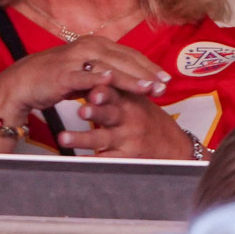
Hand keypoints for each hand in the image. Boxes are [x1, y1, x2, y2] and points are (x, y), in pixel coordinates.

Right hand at [0, 35, 169, 123]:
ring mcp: (76, 59)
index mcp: (96, 44)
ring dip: (131, 78)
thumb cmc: (57, 78)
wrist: (24, 82)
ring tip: (149, 87)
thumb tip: (133, 78)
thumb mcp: (87, 71)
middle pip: (124, 60)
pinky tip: (113, 81)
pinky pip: (85, 76)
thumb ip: (108, 72)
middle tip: (164, 85)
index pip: (130, 54)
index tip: (166, 78)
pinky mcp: (63, 73)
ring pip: (110, 68)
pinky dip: (100, 78)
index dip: (149, 66)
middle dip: (147, 73)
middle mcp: (88, 46)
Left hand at [58, 83, 192, 158]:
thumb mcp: (135, 100)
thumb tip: (87, 72)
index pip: (114, 91)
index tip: (92, 87)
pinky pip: (105, 161)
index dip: (104, 88)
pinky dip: (90, 161)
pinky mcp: (125, 157)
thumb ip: (113, 88)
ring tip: (63, 138)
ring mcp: (126, 139)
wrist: (171, 145)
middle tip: (82, 110)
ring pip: (102, 138)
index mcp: (128, 101)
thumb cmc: (145, 118)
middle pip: (110, 113)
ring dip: (82, 138)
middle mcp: (128, 119)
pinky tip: (76, 161)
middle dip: (96, 111)